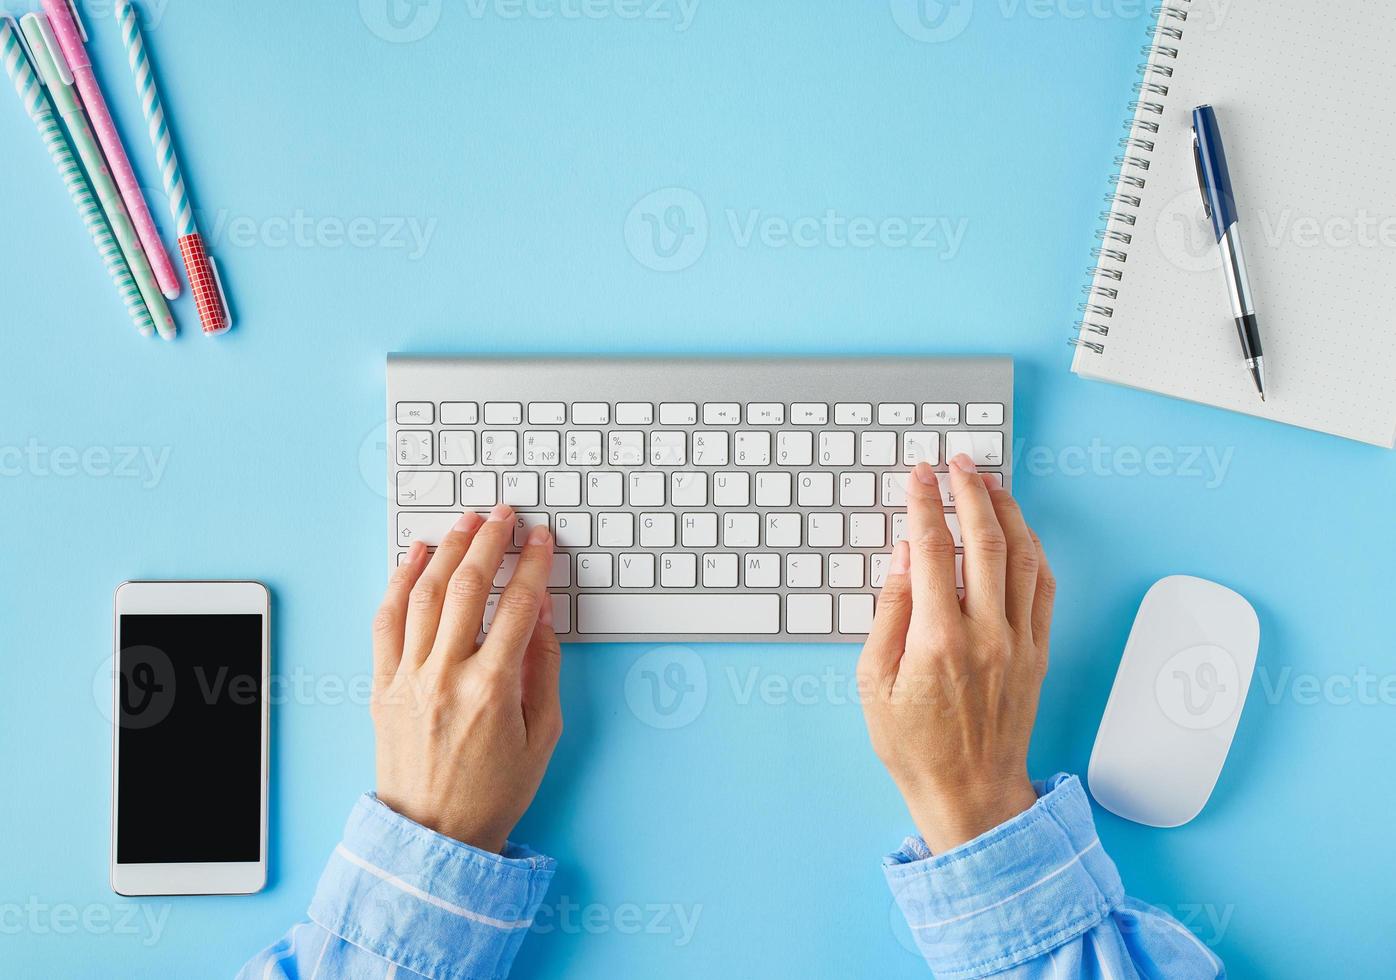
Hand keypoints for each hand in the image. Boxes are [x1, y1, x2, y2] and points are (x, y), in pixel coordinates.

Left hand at [371, 504, 562, 853]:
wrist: (434, 837)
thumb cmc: (493, 792)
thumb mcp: (542, 734)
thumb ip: (543, 668)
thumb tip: (539, 612)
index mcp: (493, 689)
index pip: (517, 605)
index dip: (532, 564)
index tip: (541, 540)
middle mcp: (447, 675)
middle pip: (468, 587)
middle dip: (490, 541)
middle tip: (504, 515)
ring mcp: (408, 678)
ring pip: (425, 594)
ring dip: (447, 550)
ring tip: (465, 523)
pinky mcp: (382, 685)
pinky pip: (386, 621)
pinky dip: (399, 582)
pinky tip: (415, 556)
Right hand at [858, 456, 1054, 853]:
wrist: (968, 792)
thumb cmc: (913, 744)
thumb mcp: (872, 682)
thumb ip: (889, 613)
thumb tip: (903, 558)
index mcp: (937, 640)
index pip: (932, 550)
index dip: (924, 505)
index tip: (919, 476)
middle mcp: (985, 634)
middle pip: (984, 541)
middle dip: (970, 492)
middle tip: (958, 463)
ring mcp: (1018, 643)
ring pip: (1021, 557)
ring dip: (1007, 512)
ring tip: (991, 483)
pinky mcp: (1038, 654)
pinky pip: (1043, 589)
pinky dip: (1033, 552)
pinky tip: (1021, 533)